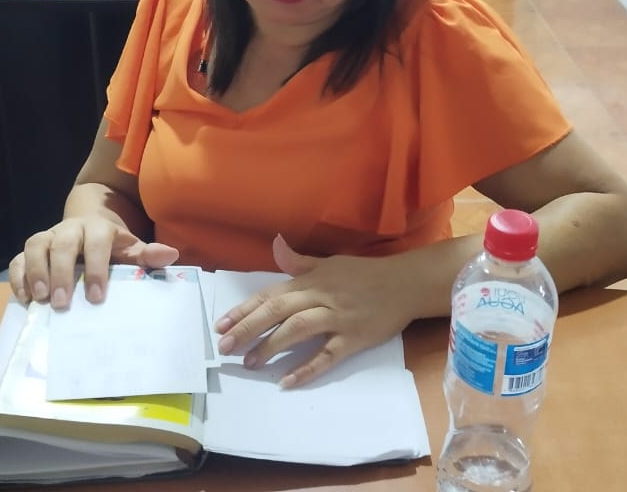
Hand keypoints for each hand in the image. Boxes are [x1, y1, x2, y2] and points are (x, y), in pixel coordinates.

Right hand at [8, 216, 177, 308]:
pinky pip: (18, 257)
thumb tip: (171, 255)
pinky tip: (24, 297)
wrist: (90, 224)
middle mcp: (70, 229)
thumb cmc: (113, 245)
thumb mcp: (132, 248)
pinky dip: (17, 275)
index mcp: (99, 228)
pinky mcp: (32, 248)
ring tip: (40, 299)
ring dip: (35, 272)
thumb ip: (148, 254)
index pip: (97, 244)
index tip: (96, 297)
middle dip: (61, 273)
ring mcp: (49, 236)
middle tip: (61, 303)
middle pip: (62, 244)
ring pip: (35, 245)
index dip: (96, 268)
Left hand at [214, 235, 419, 387]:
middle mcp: (321, 297)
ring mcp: (338, 318)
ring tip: (250, 363)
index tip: (220, 325)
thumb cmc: (365, 274)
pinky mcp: (354, 338)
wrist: (406, 283)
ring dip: (271, 346)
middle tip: (225, 347)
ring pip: (298, 330)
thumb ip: (299, 261)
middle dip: (248, 328)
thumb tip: (275, 244)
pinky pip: (328, 355)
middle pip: (278, 311)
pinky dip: (307, 368)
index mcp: (311, 280)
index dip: (244, 309)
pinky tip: (287, 382)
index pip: (270, 294)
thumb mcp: (330, 263)